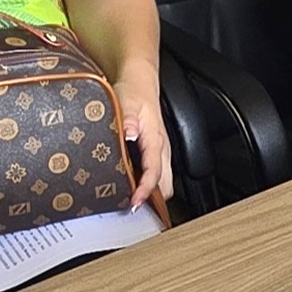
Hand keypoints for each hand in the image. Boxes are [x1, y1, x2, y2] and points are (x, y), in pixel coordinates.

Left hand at [115, 61, 172, 209]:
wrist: (140, 82)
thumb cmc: (133, 92)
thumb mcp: (126, 102)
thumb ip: (127, 119)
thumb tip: (130, 134)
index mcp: (156, 140)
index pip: (154, 172)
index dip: (145, 190)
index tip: (135, 203)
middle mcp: (162, 148)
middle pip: (165, 184)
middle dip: (153, 199)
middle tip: (133, 208)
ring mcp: (161, 151)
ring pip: (164, 181)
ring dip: (152, 193)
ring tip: (133, 202)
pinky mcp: (156, 151)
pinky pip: (159, 174)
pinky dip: (149, 184)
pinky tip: (134, 185)